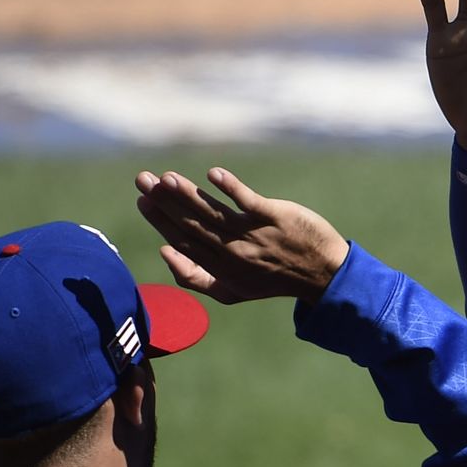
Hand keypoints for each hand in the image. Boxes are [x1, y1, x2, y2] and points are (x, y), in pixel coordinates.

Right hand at [133, 168, 349, 304]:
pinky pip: (249, 202)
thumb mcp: (230, 291)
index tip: (143, 200)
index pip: (183, 242)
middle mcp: (235, 254)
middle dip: (164, 202)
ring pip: (215, 214)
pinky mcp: (276, 217)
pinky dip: (231, 189)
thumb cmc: (271, 278)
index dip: (161, 221)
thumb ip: (194, 278)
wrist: (323, 274)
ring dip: (189, 195)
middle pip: (192, 225)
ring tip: (166, 178)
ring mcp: (256, 235)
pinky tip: (213, 174)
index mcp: (221, 270)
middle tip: (142, 180)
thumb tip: (164, 252)